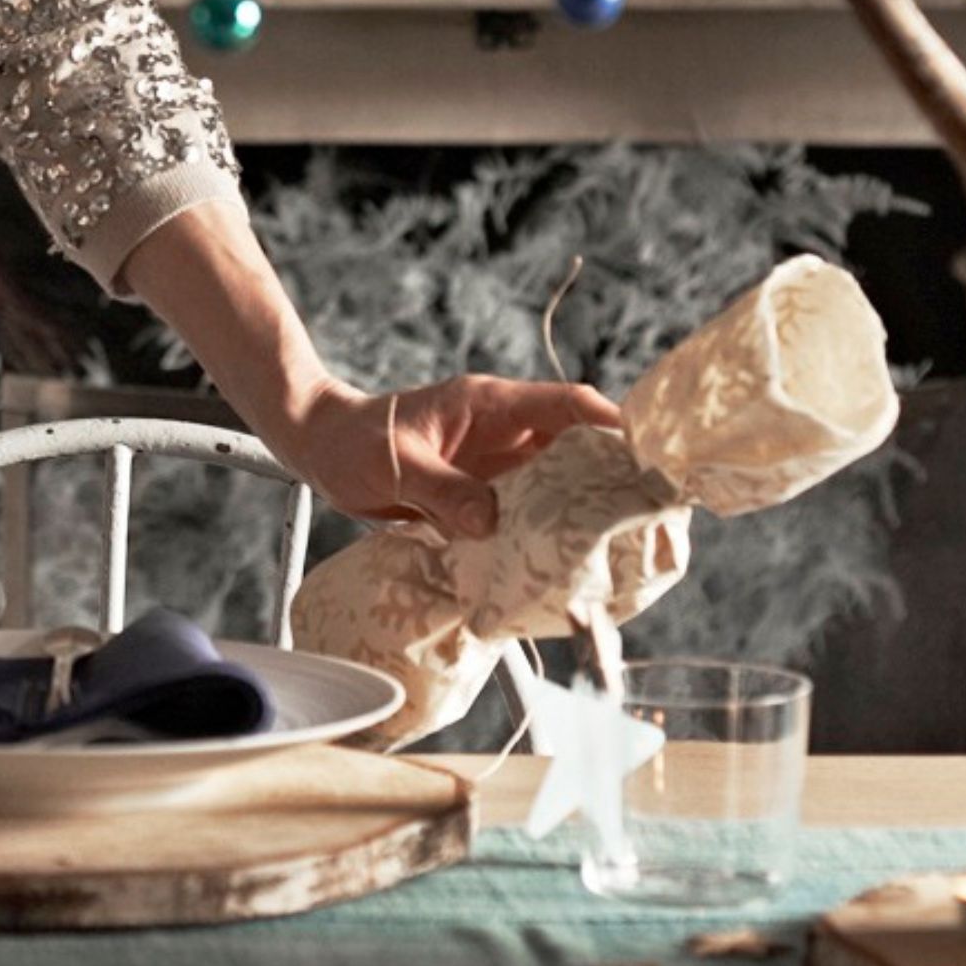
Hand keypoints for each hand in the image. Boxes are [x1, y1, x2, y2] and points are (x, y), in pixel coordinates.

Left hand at [284, 374, 623, 542]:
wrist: (320, 448)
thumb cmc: (352, 441)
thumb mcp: (395, 465)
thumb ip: (443, 491)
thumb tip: (490, 522)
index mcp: (490, 405)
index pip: (567, 404)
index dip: (611, 424)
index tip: (645, 456)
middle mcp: (502, 432)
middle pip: (574, 446)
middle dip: (608, 476)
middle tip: (644, 515)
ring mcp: (493, 463)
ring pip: (552, 482)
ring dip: (575, 510)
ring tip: (610, 546)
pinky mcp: (479, 493)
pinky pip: (521, 509)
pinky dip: (538, 531)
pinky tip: (552, 560)